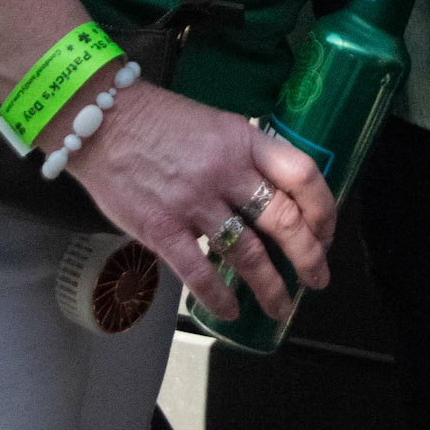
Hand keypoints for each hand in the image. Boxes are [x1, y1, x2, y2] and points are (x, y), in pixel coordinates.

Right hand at [65, 81, 335, 322]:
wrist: (101, 118)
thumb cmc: (159, 121)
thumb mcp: (215, 124)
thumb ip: (244, 157)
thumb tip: (273, 196)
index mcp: (243, 138)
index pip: (302, 173)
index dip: (323, 208)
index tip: (327, 231)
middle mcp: (225, 170)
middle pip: (284, 220)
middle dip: (308, 257)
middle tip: (318, 278)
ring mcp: (193, 201)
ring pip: (248, 254)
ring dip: (271, 286)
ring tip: (280, 306)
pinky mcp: (161, 228)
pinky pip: (200, 273)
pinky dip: (220, 298)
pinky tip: (231, 311)